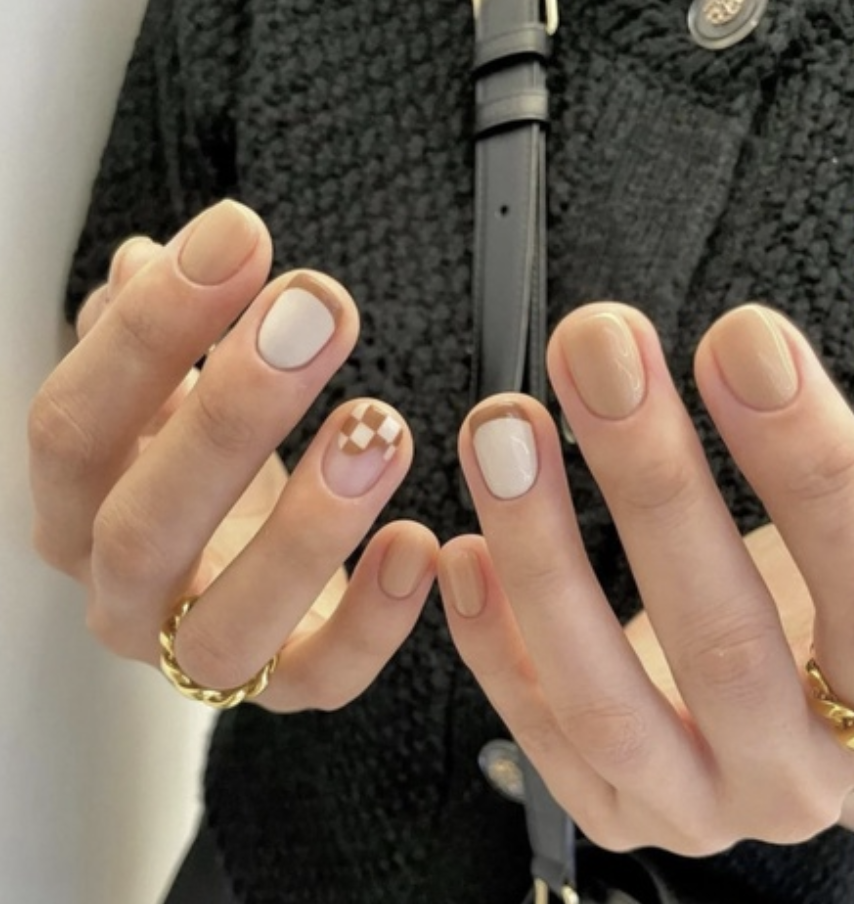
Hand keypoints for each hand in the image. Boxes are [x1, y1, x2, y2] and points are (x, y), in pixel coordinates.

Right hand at [29, 201, 436, 710]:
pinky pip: (324, 677)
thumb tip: (149, 261)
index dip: (150, 331)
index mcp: (78, 507)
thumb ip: (153, 337)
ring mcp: (197, 654)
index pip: (74, 426)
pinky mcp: (285, 687)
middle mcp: (121, 592)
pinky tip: (417, 543)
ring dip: (309, 524)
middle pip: (147, 522)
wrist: (234, 562)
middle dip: (235, 411)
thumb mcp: (164, 396)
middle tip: (316, 314)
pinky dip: (375, 618)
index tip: (238, 240)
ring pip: (230, 620)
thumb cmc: (201, 469)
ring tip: (378, 429)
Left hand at [439, 302, 853, 853]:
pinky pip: (540, 733)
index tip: (743, 344)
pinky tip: (463, 550)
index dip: (803, 459)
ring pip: (607, 703)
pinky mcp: (612, 807)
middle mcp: (798, 778)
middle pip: (723, 645)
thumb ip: (812, 478)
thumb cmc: (821, 609)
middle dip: (653, 483)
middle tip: (601, 358)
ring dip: (542, 554)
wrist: (784, 716)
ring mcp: (696, 807)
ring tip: (505, 432)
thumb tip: (756, 354)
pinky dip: (493, 642)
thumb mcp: (837, 549)